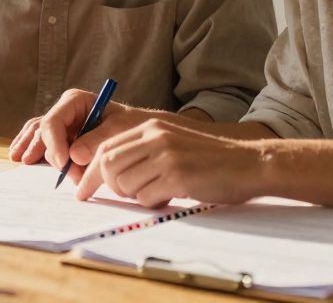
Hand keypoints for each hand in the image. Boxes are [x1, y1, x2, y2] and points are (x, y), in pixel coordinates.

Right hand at [8, 88, 151, 167]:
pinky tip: (18, 155)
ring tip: (22, 161)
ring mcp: (60, 123)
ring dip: (33, 150)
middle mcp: (63, 110)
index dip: (54, 143)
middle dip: (52, 154)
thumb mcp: (118, 129)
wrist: (136, 131)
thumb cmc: (129, 125)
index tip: (64, 163)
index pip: (53, 121)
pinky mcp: (60, 136)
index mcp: (75, 101)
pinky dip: (30, 148)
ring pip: (38, 135)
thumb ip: (96, 140)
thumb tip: (73, 156)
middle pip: (45, 131)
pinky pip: (39, 140)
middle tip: (63, 173)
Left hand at [75, 119, 272, 207]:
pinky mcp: (177, 176)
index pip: (106, 148)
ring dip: (134, 197)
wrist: (249, 163)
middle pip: (107, 164)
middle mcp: (155, 137)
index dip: (90, 172)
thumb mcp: (173, 144)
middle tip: (114, 198)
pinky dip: (152, 203)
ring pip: (124, 184)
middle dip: (104, 186)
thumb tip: (108, 175)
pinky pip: (145, 198)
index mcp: (151, 127)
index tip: (82, 191)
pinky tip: (170, 197)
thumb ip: (144, 152)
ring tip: (155, 194)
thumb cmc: (210, 160)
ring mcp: (166, 156)